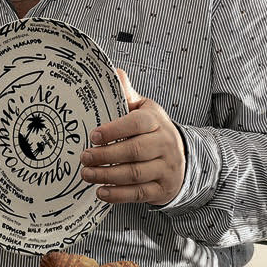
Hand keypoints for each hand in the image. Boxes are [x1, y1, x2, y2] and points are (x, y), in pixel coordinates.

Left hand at [79, 68, 185, 205]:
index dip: (114, 130)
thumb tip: (113, 72)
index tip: (93, 136)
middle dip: (106, 156)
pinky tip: (102, 191)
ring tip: (86, 174)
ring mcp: (166, 168)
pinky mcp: (163, 188)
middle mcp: (165, 144)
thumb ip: (128, 95)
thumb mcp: (145, 110)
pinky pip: (139, 194)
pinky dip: (118, 195)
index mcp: (157, 122)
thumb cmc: (154, 131)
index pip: (137, 124)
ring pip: (135, 174)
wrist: (182, 158)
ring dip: (107, 176)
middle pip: (134, 151)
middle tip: (84, 157)